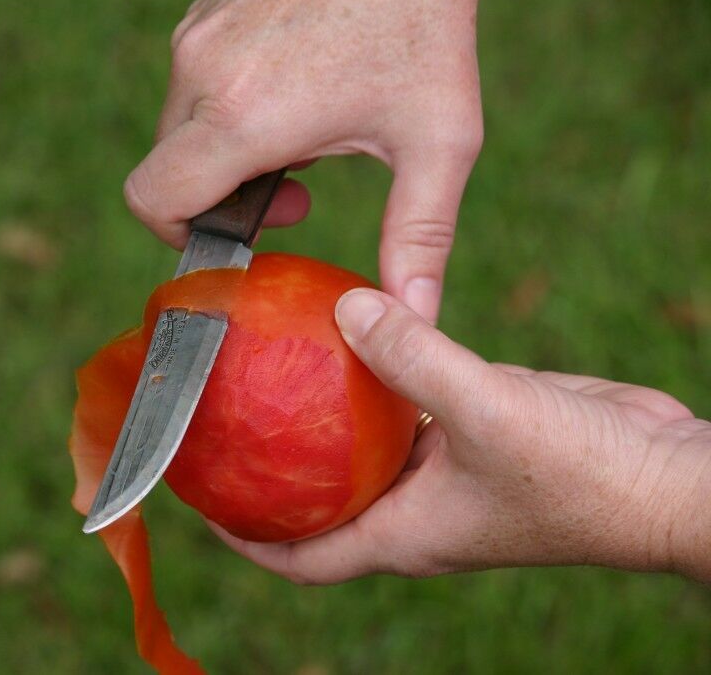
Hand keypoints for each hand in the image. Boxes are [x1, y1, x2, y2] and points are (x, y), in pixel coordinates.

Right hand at [125, 0, 482, 322]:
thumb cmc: (426, 23)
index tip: (245, 229)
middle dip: (222, 195)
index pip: (152, 200)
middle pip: (167, 168)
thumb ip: (420, 237)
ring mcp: (198, 33)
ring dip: (229, 145)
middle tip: (296, 185)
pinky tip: (296, 84)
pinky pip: (195, 78)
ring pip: (181, 123)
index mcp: (244, 118)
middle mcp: (202, 73)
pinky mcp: (207, 8)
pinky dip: (230, 101)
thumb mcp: (437, 139)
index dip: (179, 234)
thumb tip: (414, 317)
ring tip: (304, 128)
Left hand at [210, 289, 710, 582]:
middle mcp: (415, 507)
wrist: (666, 476)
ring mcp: (443, 469)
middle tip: (226, 419)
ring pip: (364, 447)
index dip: (248, 539)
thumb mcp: (486, 410)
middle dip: (274, 468)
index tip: (201, 504)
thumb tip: (344, 310)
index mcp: (405, 532)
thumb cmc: (583, 473)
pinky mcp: (472, 428)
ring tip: (272, 372)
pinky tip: (354, 335)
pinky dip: (379, 380)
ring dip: (324, 417)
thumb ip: (413, 360)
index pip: (303, 555)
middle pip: (322, 499)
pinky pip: (408, 405)